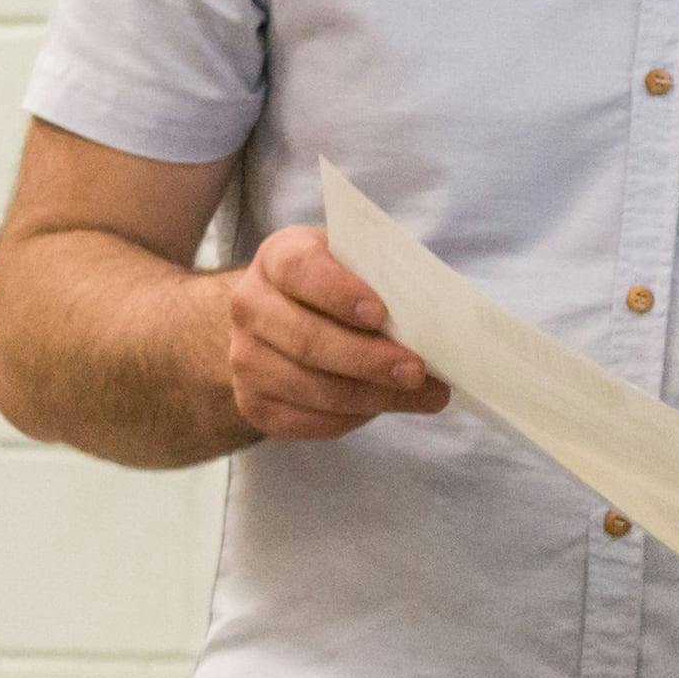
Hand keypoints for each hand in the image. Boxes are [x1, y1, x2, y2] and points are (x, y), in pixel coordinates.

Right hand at [217, 224, 451, 441]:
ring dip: (371, 396)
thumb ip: (383, 279)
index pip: (299, 270)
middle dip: (367, 359)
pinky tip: (384, 407)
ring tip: (421, 395)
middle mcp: (249, 306)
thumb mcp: (353, 263)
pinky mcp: (252, 403)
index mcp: (277, 258)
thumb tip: (434, 321)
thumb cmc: (335, 284)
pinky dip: (351, 418)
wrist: (280, 317)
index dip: (338, 292)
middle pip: (306, 340)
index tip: (381, 314)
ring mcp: (244, 358)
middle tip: (416, 370)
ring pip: (309, 387)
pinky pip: (305, 420)